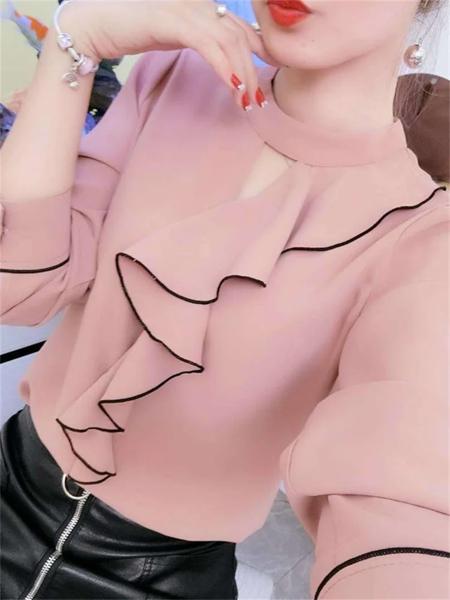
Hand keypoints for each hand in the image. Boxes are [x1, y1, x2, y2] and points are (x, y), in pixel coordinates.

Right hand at [56, 0, 282, 108]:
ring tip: (246, 102)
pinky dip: (224, 68)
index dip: (259, 52)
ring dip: (242, 76)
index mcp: (203, 7)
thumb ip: (199, 40)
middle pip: (239, 38)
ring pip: (229, 43)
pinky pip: (209, 46)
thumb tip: (219, 59)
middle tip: (257, 101)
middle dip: (253, 72)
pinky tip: (231, 88)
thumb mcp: (175, 35)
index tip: (266, 78)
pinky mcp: (174, 21)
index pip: (240, 29)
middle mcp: (200, 4)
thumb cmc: (134, 30)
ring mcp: (188, 10)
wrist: (98, 25)